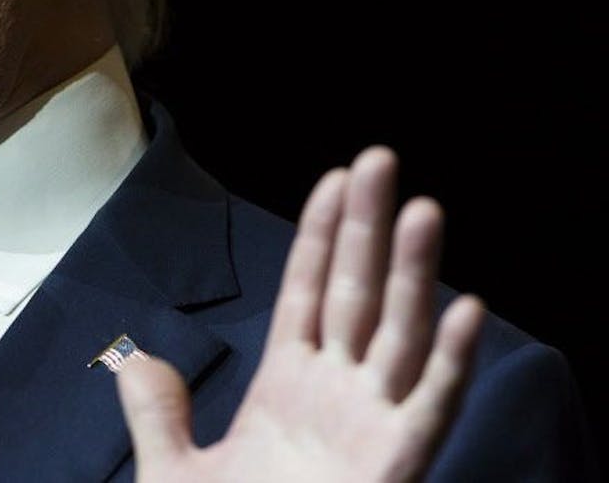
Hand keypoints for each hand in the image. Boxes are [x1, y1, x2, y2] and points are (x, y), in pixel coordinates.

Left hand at [116, 147, 484, 481]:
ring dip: (414, 274)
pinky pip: (431, 406)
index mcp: (289, 388)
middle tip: (382, 157)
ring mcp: (370, 427)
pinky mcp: (396, 464)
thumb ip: (160, 416)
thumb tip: (138, 359)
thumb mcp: (174, 476)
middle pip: (358, 293)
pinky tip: (470, 308)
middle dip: (369, 228)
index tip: (335, 178)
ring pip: (399, 335)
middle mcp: (337, 395)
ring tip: (423, 208)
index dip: (324, 236)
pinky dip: (451, 361)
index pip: (310, 292)